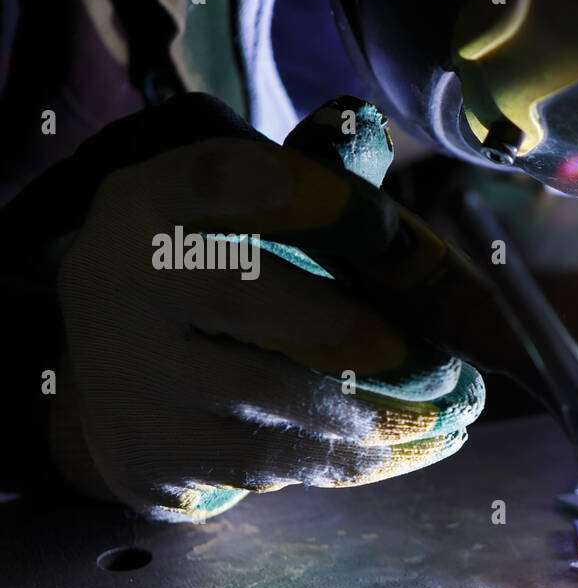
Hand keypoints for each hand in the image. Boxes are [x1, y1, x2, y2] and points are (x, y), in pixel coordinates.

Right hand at [54, 102, 482, 520]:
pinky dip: (360, 456)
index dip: (324, 203)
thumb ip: (309, 175)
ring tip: (453, 411)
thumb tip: (371, 126)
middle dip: (379, 343)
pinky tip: (416, 443)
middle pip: (271, 304)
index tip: (393, 234)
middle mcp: (131, 285)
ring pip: (285, 397)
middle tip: (452, 369)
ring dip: (387, 413)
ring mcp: (143, 376)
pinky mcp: (164, 453)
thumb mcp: (235, 215)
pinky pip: (282, 460)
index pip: (229, 179)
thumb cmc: (207, 280)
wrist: (113, 386)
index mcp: (151, 203)